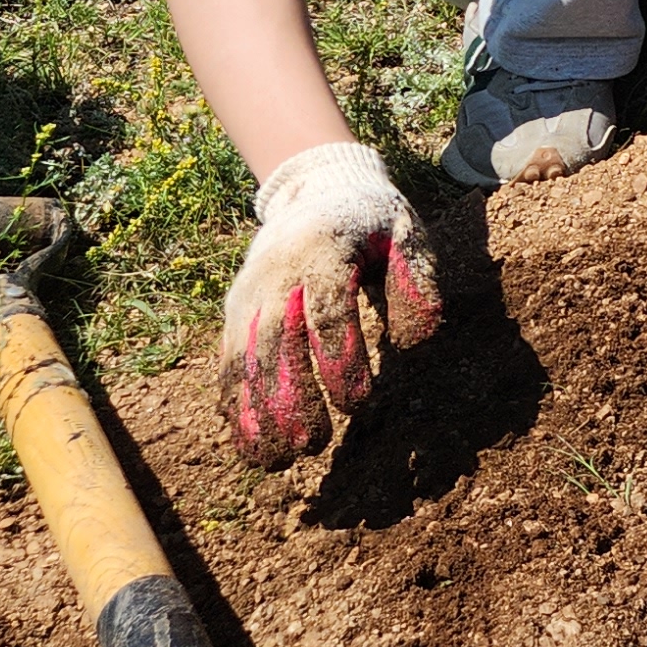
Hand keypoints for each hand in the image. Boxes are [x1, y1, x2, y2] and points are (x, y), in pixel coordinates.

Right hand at [218, 140, 441, 468]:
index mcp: (322, 250)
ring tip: (276, 461)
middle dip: (291, 398)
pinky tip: (249, 445)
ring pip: (244, 360)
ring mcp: (249, 295)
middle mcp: (276, 274)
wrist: (317, 185)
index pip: (327, 312)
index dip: (341, 360)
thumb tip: (419, 342)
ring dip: (256, 413)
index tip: (359, 403)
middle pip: (277, 343)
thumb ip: (414, 280)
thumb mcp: (405, 232)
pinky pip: (227, 363)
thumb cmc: (371, 218)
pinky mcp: (234, 312)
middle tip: (313, 445)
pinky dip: (234, 406)